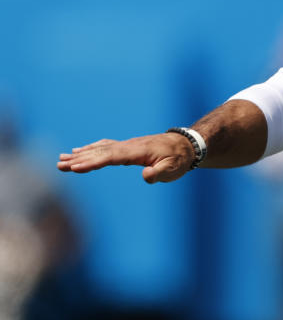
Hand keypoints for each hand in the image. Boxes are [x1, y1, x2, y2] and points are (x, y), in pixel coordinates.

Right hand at [57, 133, 195, 182]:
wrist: (186, 145)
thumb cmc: (179, 159)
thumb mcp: (173, 169)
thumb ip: (159, 173)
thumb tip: (146, 175)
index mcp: (137, 151)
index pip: (111, 157)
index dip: (93, 162)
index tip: (75, 167)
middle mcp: (129, 146)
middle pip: (100, 152)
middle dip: (79, 159)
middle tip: (59, 165)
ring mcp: (127, 145)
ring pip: (100, 148)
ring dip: (81, 154)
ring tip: (62, 159)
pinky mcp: (127, 147)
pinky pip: (104, 146)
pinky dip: (90, 148)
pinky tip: (79, 151)